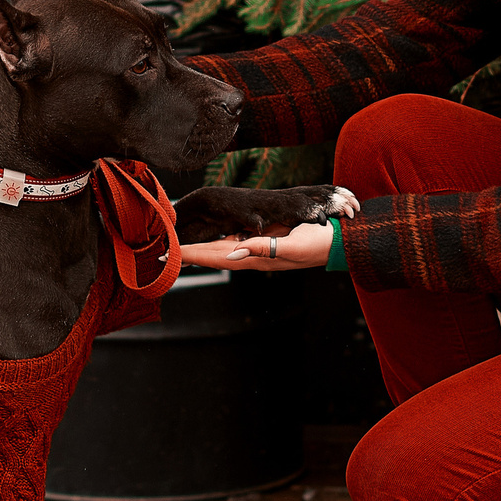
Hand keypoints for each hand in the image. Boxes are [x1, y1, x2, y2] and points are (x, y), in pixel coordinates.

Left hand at [179, 223, 334, 270]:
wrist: (337, 243)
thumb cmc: (318, 243)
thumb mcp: (292, 244)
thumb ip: (263, 248)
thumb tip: (233, 253)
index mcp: (256, 258)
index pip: (215, 257)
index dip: (191, 256)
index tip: (168, 256)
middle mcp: (253, 256)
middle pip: (213, 255)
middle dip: (188, 255)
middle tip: (163, 253)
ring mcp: (258, 250)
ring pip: (221, 250)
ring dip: (200, 251)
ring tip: (179, 250)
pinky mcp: (265, 241)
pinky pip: (235, 243)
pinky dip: (216, 244)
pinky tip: (209, 243)